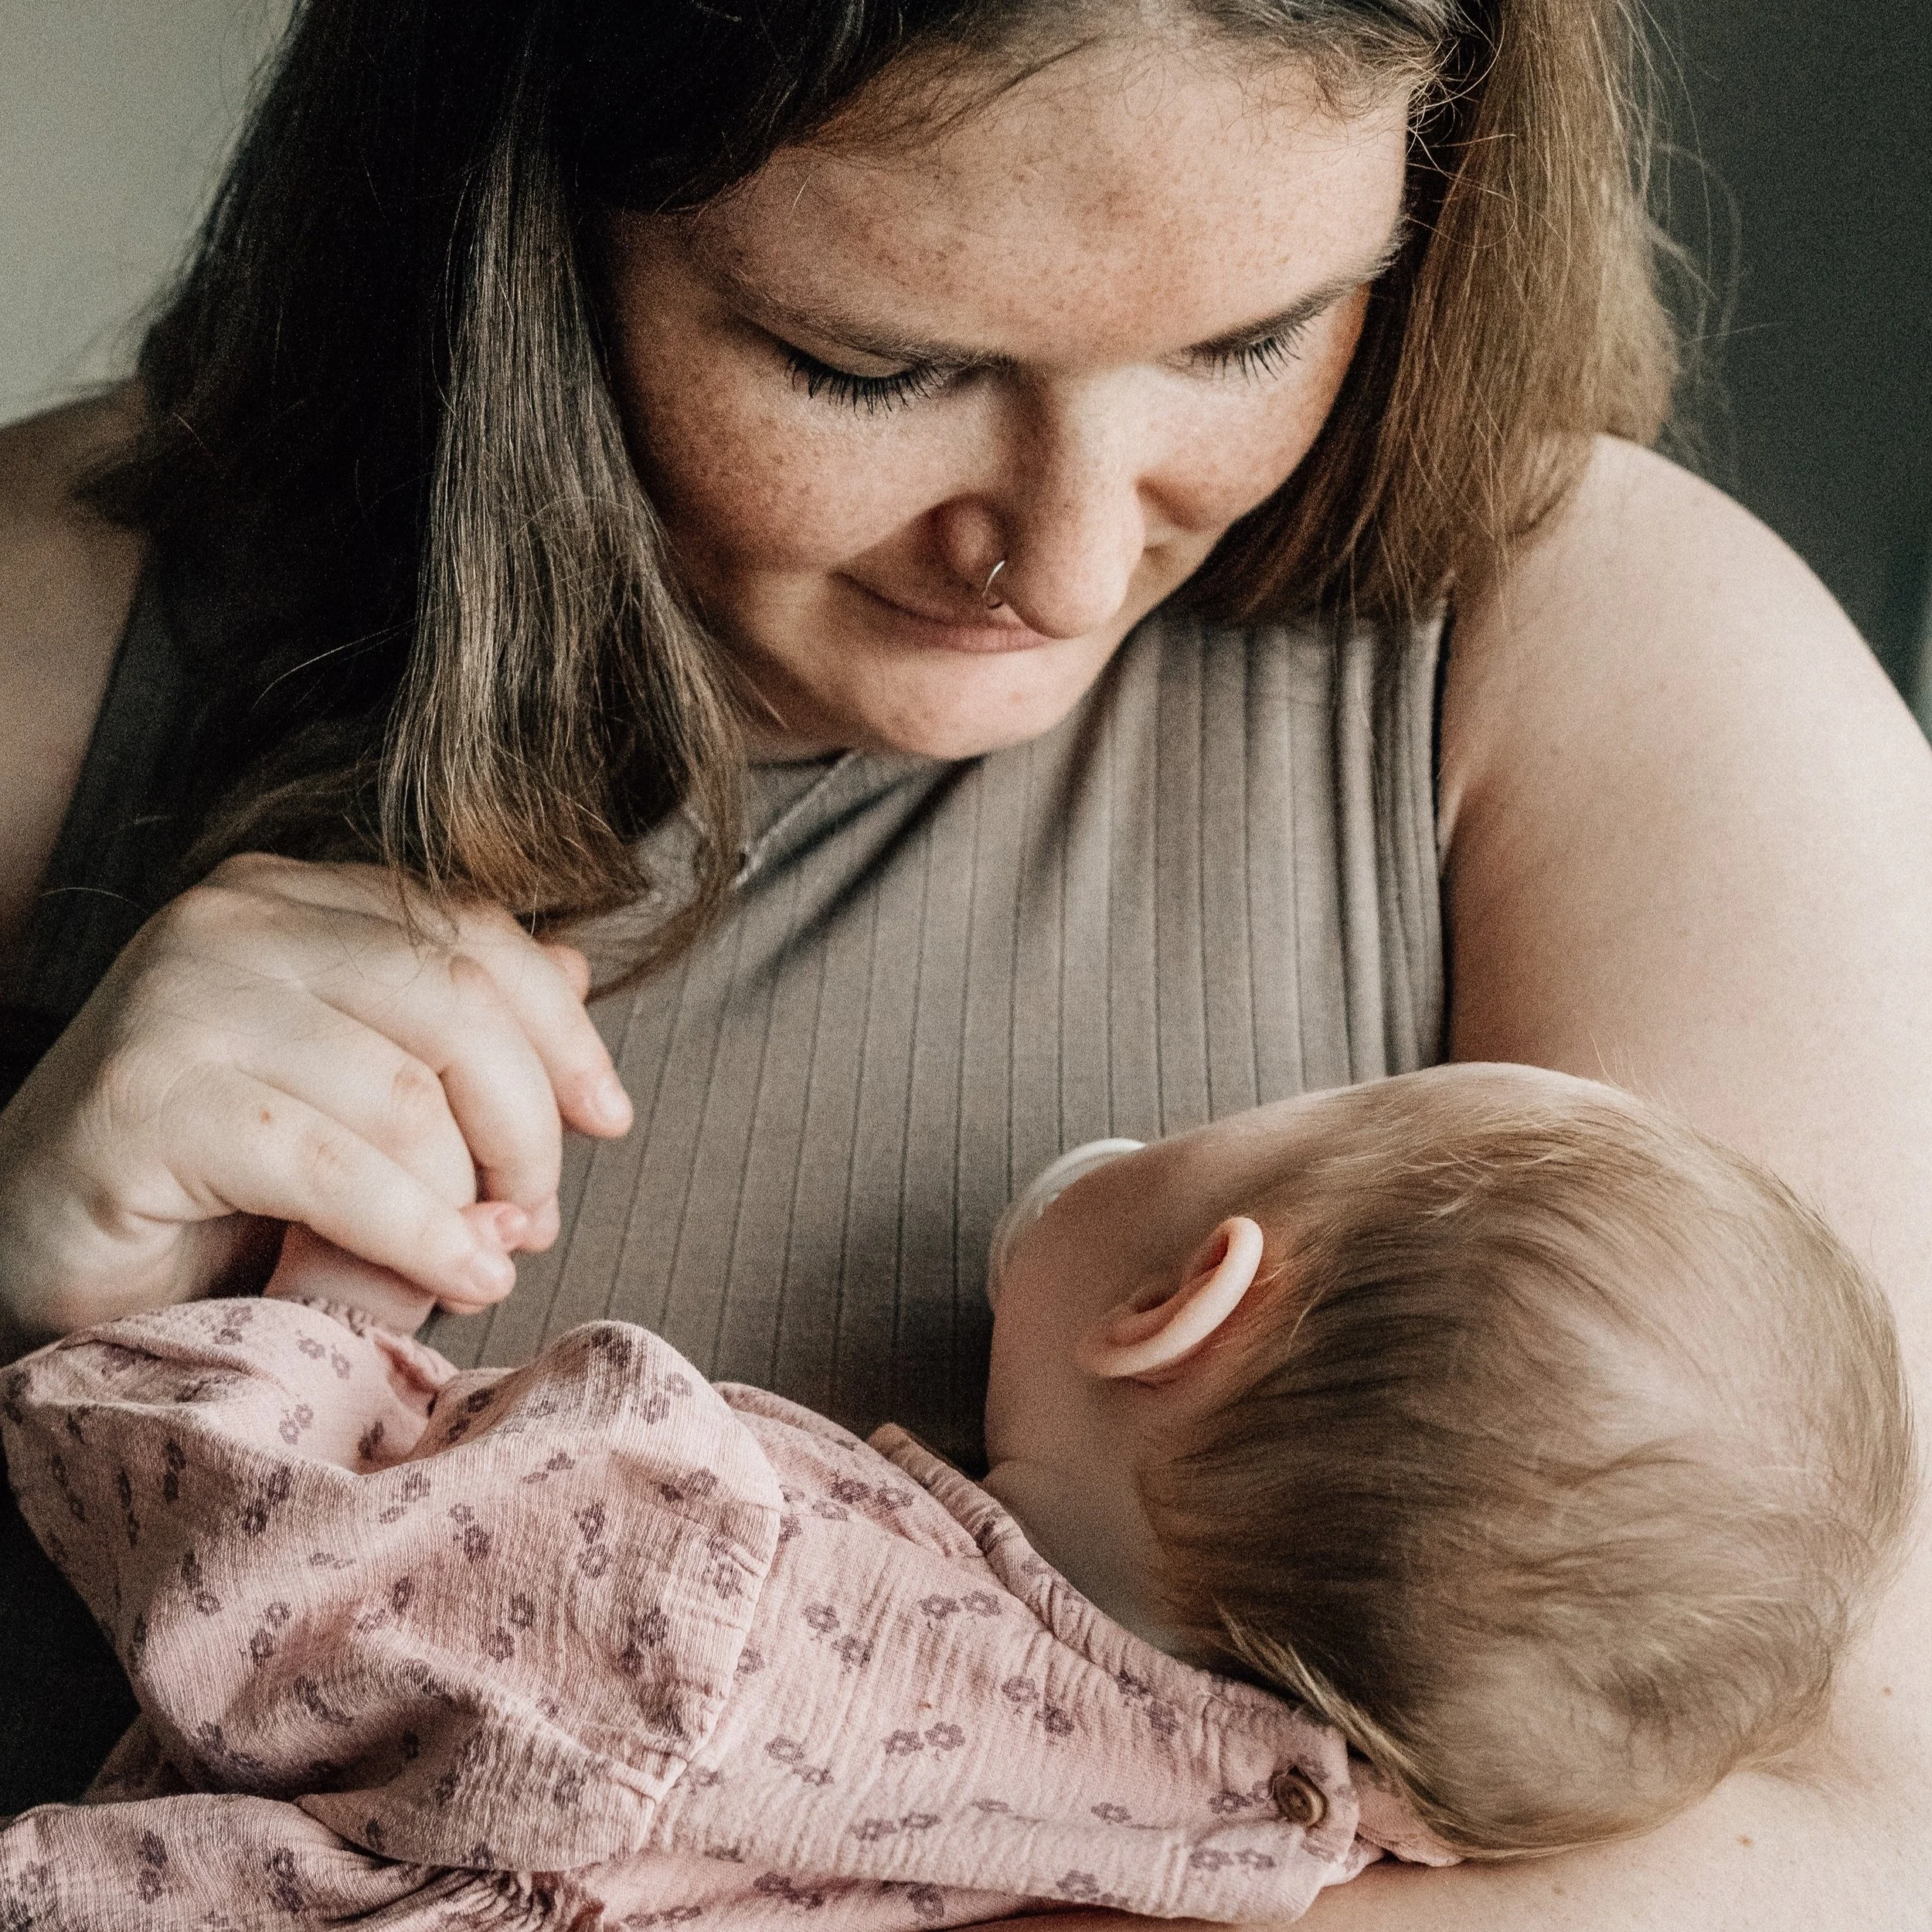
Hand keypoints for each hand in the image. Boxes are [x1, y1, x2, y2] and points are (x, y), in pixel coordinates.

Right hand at [0, 854, 631, 1352]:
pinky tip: (454, 1279)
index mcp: (290, 898)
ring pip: (408, 1095)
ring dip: (471, 1199)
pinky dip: (419, 1236)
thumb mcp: (355, 1093)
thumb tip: (575, 972)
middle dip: (527, 1125)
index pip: (472, 933)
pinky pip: (341, 1169)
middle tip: (537, 1215)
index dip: (561, 1030)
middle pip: (459, 1005)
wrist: (31, 1241)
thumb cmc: (210, 1173)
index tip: (608, 1116)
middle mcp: (233, 922)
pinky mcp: (149, 1102)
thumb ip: (451, 1031)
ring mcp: (182, 1001)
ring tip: (484, 1263)